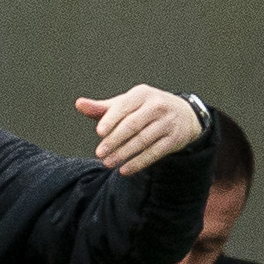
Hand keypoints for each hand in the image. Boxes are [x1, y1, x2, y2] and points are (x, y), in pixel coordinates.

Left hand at [75, 87, 202, 177]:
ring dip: (124, 154)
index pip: (124, 107)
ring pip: (143, 140)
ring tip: (108, 163)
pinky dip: (138, 163)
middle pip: (132, 125)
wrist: (184, 115)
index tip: (99, 133)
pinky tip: (125, 170)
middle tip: (100, 153)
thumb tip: (79, 104)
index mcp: (142, 94)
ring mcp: (167, 122)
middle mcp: (157, 106)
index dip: (111, 120)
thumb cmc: (146, 109)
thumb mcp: (126, 104)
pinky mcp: (174, 139)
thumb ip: (102, 108)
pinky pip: (154, 153)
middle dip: (115, 140)